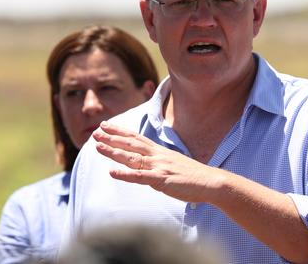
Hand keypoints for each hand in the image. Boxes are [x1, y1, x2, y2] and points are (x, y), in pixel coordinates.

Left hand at [93, 121, 222, 202]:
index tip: (106, 125)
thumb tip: (147, 166)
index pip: (136, 138)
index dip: (120, 131)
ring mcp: (159, 167)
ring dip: (114, 151)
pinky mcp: (162, 180)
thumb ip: (159, 163)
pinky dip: (125, 174)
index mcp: (160, 151)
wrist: (211, 182)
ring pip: (132, 158)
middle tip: (96, 132)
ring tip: (98, 146)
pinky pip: (140, 177)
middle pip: (131, 144)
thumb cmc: (193, 175)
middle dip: (112, 137)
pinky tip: (112, 172)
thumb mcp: (173, 164)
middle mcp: (158, 156)